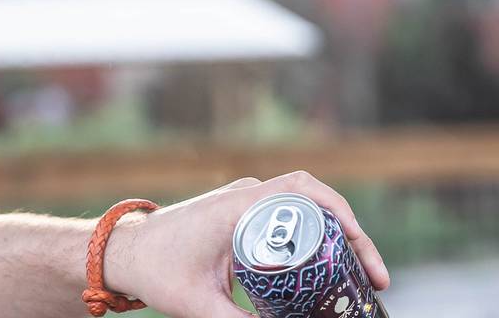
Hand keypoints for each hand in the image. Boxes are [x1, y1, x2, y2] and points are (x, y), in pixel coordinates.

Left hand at [103, 171, 389, 317]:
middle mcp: (249, 194)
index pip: (306, 193)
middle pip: (317, 200)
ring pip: (307, 205)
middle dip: (353, 234)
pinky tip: (327, 264)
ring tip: (359, 274)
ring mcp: (247, 200)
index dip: (344, 218)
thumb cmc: (157, 269)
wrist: (125, 250)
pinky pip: (290, 213)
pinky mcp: (243, 211)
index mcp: (241, 205)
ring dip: (337, 232)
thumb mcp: (199, 305)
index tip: (364, 256)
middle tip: (374, 276)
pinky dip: (316, 232)